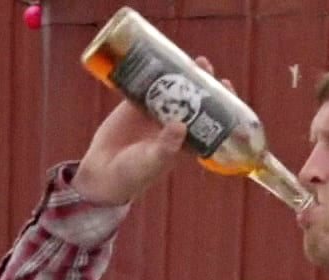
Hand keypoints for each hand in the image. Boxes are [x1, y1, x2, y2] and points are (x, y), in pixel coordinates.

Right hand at [72, 55, 229, 205]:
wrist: (102, 172)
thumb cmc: (133, 174)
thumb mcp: (151, 162)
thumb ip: (166, 147)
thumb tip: (180, 126)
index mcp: (186, 139)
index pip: (210, 118)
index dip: (221, 102)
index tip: (226, 88)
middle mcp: (174, 122)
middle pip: (194, 97)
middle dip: (203, 81)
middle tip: (206, 67)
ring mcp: (155, 111)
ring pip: (174, 87)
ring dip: (184, 72)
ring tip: (192, 60)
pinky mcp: (136, 104)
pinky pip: (146, 84)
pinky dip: (152, 71)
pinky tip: (159, 57)